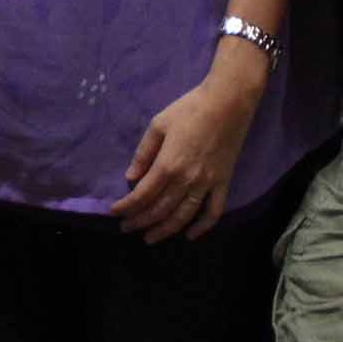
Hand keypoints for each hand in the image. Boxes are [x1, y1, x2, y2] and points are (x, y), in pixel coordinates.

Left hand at [112, 53, 264, 245]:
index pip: (142, 195)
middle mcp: (186, 180)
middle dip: (140, 221)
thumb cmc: (189, 109)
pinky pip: (213, 211)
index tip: (114, 213)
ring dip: (165, 230)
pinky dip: (202, 227)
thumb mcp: (158, 125)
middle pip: (160, 209)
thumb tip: (130, 179)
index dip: (126, 207)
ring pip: (183, 216)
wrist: (228, 103)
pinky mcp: (223, 183)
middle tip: (127, 228)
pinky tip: (190, 235)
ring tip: (149, 238)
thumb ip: (143, 154)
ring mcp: (207, 184)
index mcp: (168, 164)